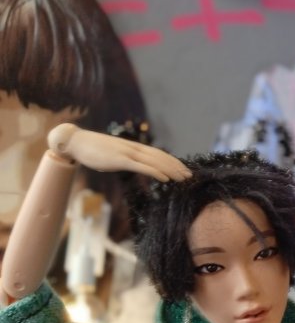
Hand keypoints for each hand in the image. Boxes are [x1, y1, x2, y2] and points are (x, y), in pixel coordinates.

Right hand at [47, 123, 190, 181]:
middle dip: (177, 167)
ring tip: (184, 179)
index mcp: (133, 147)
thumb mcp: (114, 154)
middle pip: (161, 157)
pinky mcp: (120, 160)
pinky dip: (156, 172)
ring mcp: (127, 153)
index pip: (158, 154)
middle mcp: (134, 148)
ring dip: (172, 170)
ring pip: (156, 162)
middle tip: (190, 176)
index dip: (173, 161)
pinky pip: (142, 167)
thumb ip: (126, 158)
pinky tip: (166, 179)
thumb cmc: (93, 150)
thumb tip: (134, 164)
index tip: (184, 170)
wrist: (76, 142)